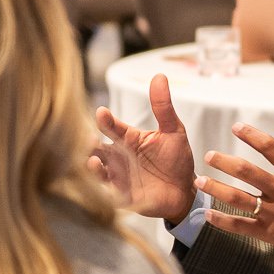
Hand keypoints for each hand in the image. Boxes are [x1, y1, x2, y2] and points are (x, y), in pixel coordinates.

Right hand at [89, 75, 197, 220]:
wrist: (185, 190)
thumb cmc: (177, 159)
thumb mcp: (173, 130)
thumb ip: (163, 107)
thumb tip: (159, 76)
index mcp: (128, 138)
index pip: (112, 127)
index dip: (105, 120)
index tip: (102, 113)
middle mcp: (118, 156)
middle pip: (97, 148)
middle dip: (89, 144)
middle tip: (88, 138)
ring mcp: (118, 176)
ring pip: (98, 171)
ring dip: (93, 167)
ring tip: (93, 161)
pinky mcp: (123, 196)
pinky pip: (109, 193)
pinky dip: (105, 189)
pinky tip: (106, 183)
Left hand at [198, 123, 273, 273]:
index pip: (272, 148)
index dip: (252, 136)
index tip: (237, 127)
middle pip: (247, 172)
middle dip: (224, 162)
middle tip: (209, 156)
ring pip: (238, 198)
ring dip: (216, 188)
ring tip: (199, 181)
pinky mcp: (272, 234)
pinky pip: (242, 226)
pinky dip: (223, 221)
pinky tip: (208, 216)